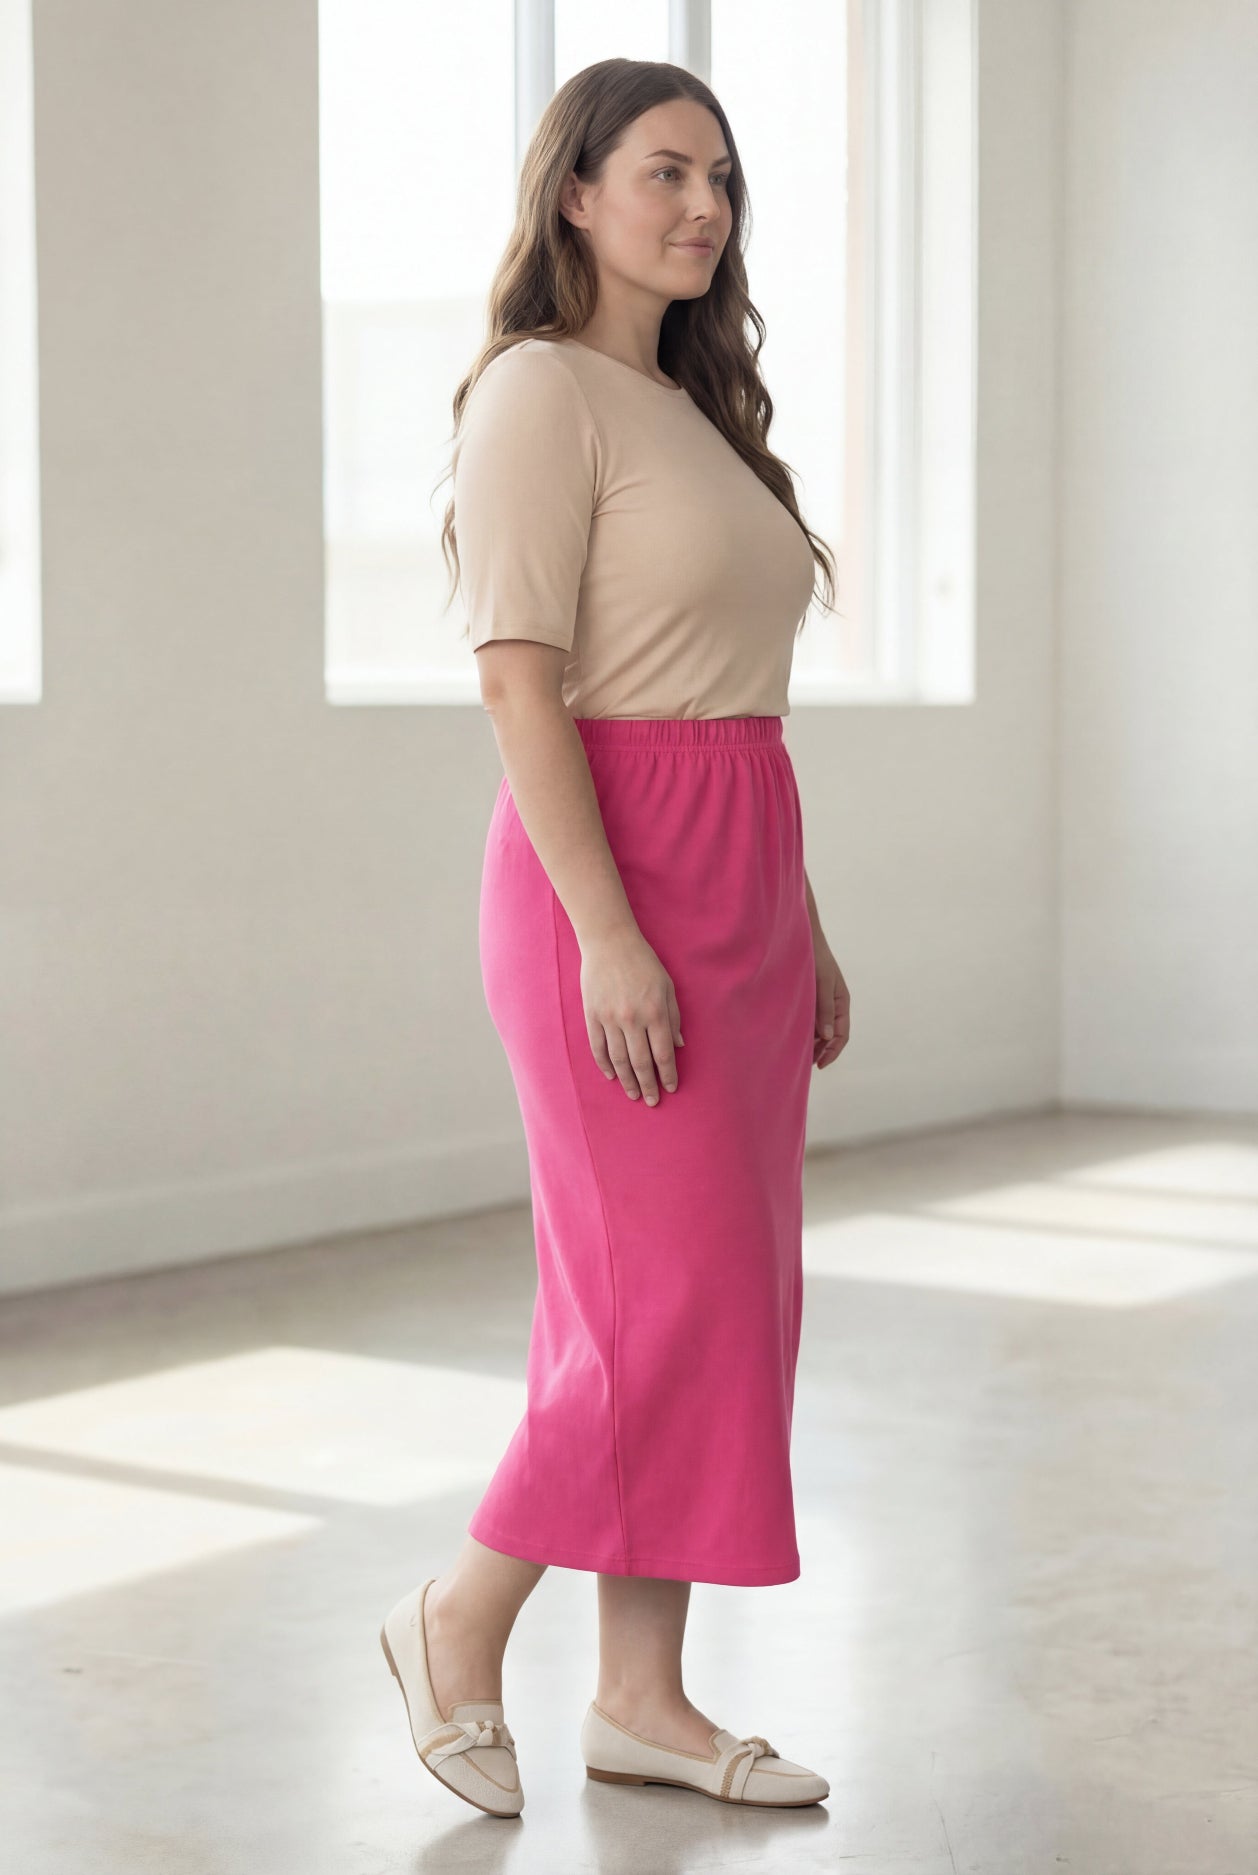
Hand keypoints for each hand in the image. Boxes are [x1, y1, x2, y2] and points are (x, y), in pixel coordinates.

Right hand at [580, 927, 683, 1105]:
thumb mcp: (667, 986)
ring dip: (627, 1080)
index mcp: (655, 1012)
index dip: (667, 1075)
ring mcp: (609, 1018)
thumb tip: (678, 1046)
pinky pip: (598, 1047)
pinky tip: (612, 1076)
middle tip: (652, 1101)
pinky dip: (605, 1065)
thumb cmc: (644, 962)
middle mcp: (632, 1019)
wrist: (609, 942)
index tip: (671, 1088)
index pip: (663, 1054)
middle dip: (648, 1085)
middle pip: (641, 1062)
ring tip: (633, 1094)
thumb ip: (674, 1017)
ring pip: (619, 1059)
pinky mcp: (592, 1015)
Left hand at [811, 933, 849, 1069]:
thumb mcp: (823, 982)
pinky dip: (804, 1031)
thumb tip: (826, 1036)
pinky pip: (809, 1019)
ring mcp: (821, 1002)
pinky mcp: (809, 998)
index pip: (841, 1034)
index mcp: (842, 1002)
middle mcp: (833, 1005)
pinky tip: (791, 1038)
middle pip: (830, 1035)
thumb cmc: (816, 957)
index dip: (832, 1051)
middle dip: (821, 1051)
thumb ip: (825, 1008)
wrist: (802, 937)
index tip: (819, 1064)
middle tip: (805, 1065)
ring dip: (812, 1043)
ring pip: (819, 1029)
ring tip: (798, 1055)